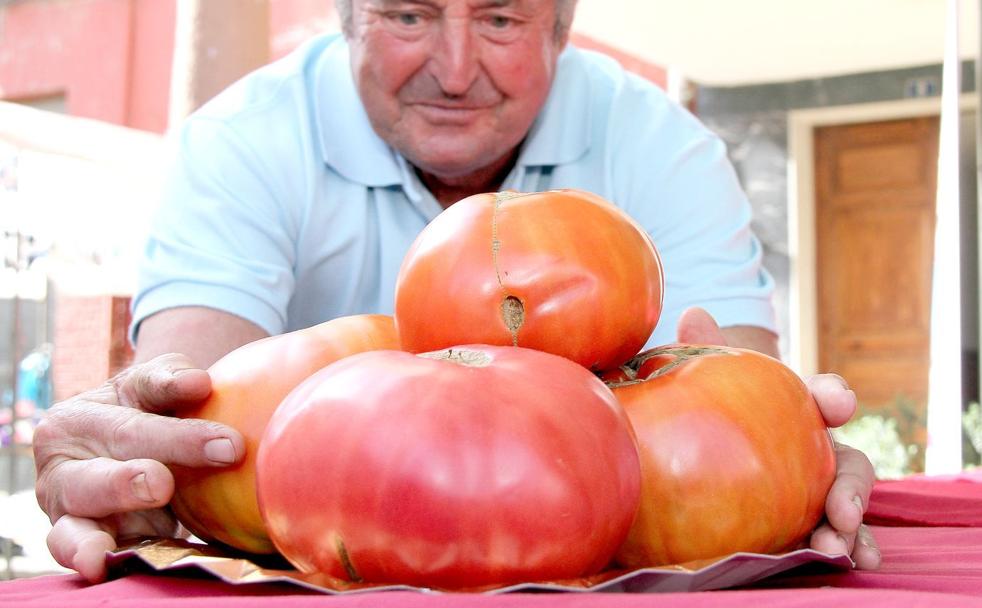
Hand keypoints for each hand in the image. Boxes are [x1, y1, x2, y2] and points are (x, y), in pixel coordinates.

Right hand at [33, 354, 245, 582]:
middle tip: (164, 484)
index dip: (180, 436)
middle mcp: (64, 470)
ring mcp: (69, 513)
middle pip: (102, 476)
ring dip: (101, 527)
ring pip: (75, 523)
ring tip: (127, 524)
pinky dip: (92, 557)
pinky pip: (84, 553)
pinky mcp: (82, 544)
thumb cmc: (149, 409)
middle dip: (133, 482)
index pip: (132, 426)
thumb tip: (198, 383)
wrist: (132, 445)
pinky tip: (101, 564)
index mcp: (76, 421)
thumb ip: (171, 380)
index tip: (230, 445)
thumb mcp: (155, 386)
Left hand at [676, 307, 880, 569]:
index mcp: (797, 410)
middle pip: (848, 463)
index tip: (835, 402)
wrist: (702, 448)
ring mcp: (815, 489)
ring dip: (852, 526)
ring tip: (837, 546)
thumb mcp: (705, 381)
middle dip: (851, 485)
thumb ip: (702, 352)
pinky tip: (851, 562)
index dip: (832, 396)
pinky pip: (832, 537)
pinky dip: (848, 547)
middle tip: (841, 509)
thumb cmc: (713, 407)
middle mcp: (816, 451)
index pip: (823, 396)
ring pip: (847, 506)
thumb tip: (694, 314)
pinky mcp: (804, 524)